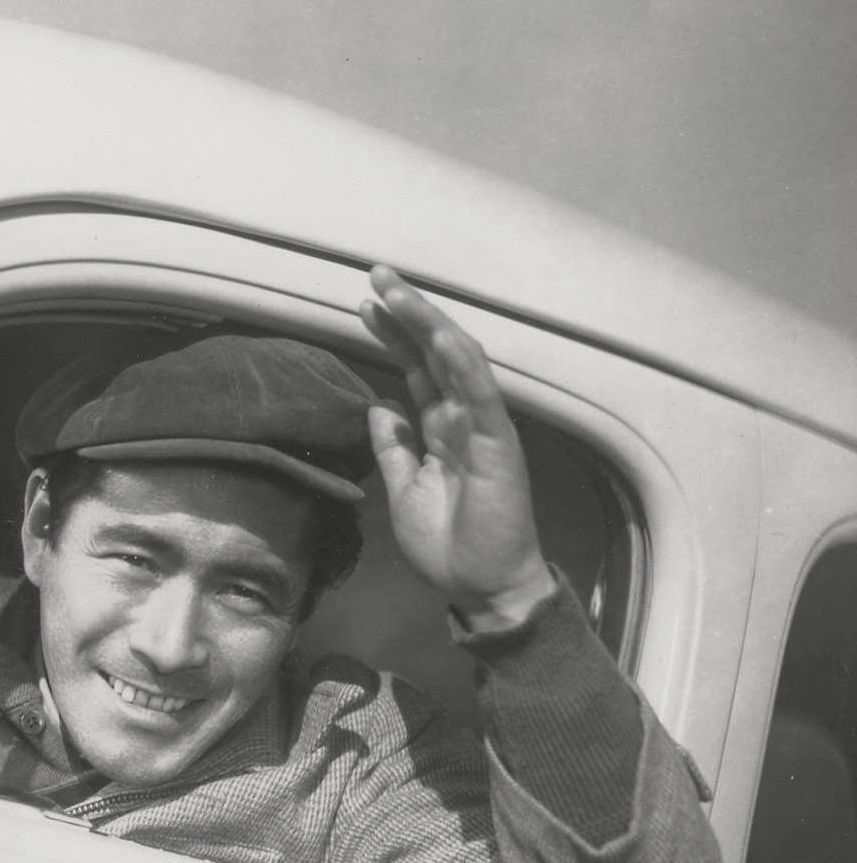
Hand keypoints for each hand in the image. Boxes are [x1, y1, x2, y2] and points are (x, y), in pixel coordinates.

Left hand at [359, 265, 553, 633]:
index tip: (364, 306)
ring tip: (397, 291)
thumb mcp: (403, 490)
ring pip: (456, 361)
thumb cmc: (450, 544)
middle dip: (406, 313)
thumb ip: (394, 447)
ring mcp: (482, 428)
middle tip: (377, 275)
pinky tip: (439, 337)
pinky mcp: (498, 446)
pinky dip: (461, 365)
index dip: (392, 335)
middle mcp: (462, 419)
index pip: (415, 368)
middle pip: (433, 353)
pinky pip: (479, 397)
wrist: (481, 587)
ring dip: (427, 324)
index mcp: (441, 428)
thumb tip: (379, 406)